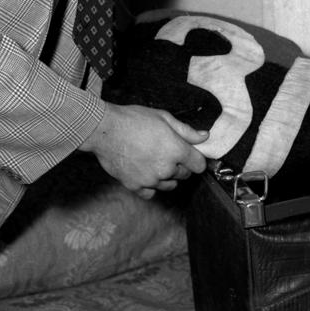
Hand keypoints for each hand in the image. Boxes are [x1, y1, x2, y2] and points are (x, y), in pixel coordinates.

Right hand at [80, 102, 208, 198]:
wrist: (104, 130)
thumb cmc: (134, 120)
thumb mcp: (163, 118)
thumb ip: (186, 131)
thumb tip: (205, 137)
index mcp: (176, 150)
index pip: (199, 165)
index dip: (196, 158)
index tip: (190, 154)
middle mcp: (166, 168)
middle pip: (184, 174)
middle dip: (180, 164)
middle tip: (167, 151)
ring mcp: (150, 180)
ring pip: (169, 185)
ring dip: (166, 176)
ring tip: (154, 160)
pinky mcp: (135, 186)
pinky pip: (151, 193)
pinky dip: (151, 186)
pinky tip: (145, 173)